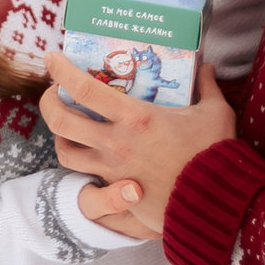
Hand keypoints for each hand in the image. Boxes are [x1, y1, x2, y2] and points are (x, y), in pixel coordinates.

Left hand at [42, 50, 237, 237]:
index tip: (52, 57)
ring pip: (66, 152)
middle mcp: (116, 143)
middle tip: (54, 91)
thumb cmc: (215, 157)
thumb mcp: (216, 113)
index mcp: (136, 117)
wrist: (217, 207)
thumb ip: (207, 86)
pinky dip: (79, 161)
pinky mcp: (117, 191)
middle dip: (48, 102)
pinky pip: (84, 176)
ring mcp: (113, 169)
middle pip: (61, 121)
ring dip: (60, 135)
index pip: (84, 88)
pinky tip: (87, 151)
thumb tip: (208, 66)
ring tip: (66, 124)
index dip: (61, 70)